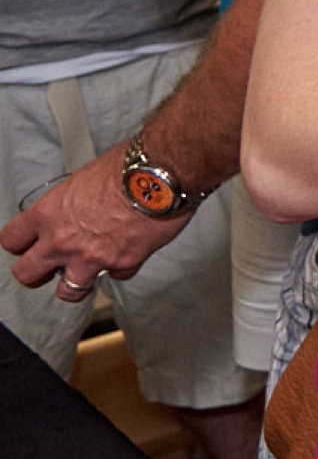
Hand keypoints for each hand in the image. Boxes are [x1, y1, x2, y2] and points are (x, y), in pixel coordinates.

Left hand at [1, 142, 192, 300]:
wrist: (161, 175)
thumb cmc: (127, 167)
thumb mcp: (85, 177)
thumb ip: (73, 200)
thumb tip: (78, 204)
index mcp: (49, 213)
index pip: (12, 240)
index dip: (20, 244)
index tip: (28, 244)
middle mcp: (63, 240)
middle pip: (27, 274)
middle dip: (37, 273)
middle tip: (49, 268)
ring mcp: (91, 256)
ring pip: (68, 291)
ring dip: (76, 283)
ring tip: (85, 274)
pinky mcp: (122, 264)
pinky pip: (116, 276)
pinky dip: (121, 268)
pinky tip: (127, 254)